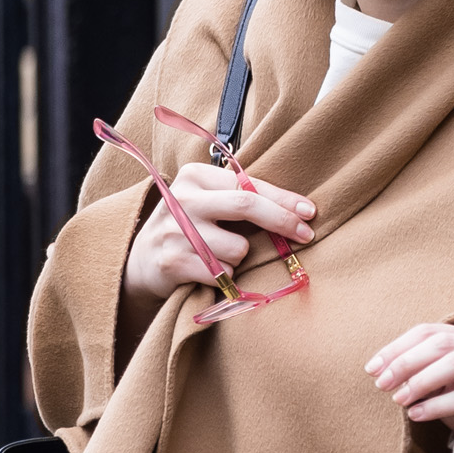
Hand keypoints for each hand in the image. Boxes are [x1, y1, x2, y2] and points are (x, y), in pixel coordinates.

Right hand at [122, 159, 313, 307]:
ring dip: (240, 258)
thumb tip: (300, 209)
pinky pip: (222, 274)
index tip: (310, 212)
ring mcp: (176, 231)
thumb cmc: (190, 227)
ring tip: (221, 256)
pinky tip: (209, 271)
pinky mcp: (173, 262)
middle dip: (281, 222)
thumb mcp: (210, 202)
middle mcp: (183, 198)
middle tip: (306, 235)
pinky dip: (225, 276)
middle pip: (246, 206)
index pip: (249, 185)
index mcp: (195, 176)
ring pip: (237, 249)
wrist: (144, 260)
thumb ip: (243, 197)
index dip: (283, 200)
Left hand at [366, 321, 453, 432]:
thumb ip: (418, 367)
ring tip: (398, 399)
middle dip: (405, 362)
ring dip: (421, 380)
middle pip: (440, 343)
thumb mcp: (441, 378)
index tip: (372, 369)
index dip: (396, 348)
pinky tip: (415, 415)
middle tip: (381, 384)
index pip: (427, 332)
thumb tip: (378, 370)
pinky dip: (436, 405)